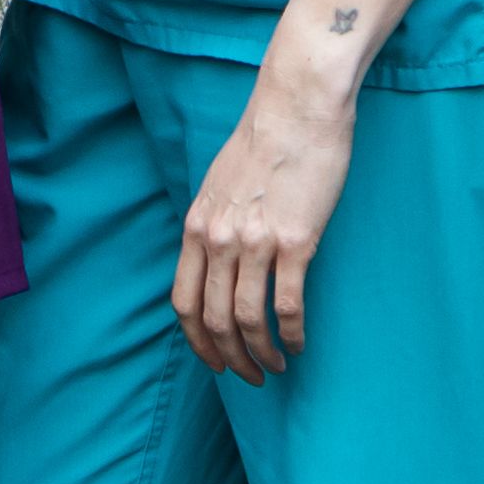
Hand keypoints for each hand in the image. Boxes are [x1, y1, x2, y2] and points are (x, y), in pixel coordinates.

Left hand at [178, 66, 359, 378]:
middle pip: (213, 320)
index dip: (198, 342)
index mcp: (197, 226)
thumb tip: (218, 257)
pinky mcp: (295, 241)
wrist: (298, 107)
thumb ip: (214, 223)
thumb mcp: (219, 183)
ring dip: (261, 354)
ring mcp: (255, 242)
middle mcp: (219, 239)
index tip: (215, 360)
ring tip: (277, 366)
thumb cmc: (265, 139)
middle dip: (230, 358)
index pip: (184, 302)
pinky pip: (286, 305)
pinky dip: (291, 334)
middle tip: (250, 376)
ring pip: (247, 320)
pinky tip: (299, 343)